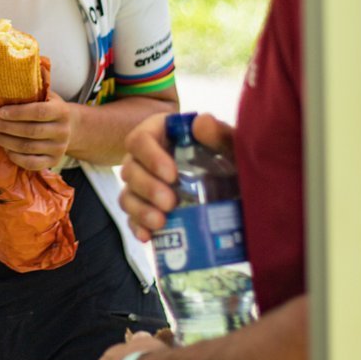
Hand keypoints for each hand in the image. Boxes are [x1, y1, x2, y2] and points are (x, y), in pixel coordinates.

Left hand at [0, 90, 75, 170]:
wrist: (71, 128)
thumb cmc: (49, 108)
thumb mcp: (46, 96)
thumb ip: (31, 90)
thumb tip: (5, 80)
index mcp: (61, 111)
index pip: (39, 112)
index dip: (18, 113)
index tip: (0, 112)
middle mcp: (63, 131)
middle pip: (30, 131)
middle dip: (5, 127)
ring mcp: (59, 148)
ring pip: (27, 148)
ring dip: (4, 141)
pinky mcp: (53, 162)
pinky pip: (31, 163)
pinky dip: (15, 157)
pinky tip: (4, 149)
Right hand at [119, 110, 236, 241]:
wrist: (233, 183)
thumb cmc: (226, 157)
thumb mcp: (228, 145)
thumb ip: (219, 134)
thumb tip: (201, 122)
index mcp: (159, 134)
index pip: (140, 140)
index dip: (150, 157)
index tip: (172, 174)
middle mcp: (144, 159)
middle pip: (130, 170)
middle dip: (147, 188)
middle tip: (170, 203)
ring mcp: (143, 185)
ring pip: (127, 196)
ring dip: (140, 210)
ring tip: (160, 222)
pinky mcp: (146, 208)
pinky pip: (133, 218)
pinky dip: (137, 227)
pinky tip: (148, 237)